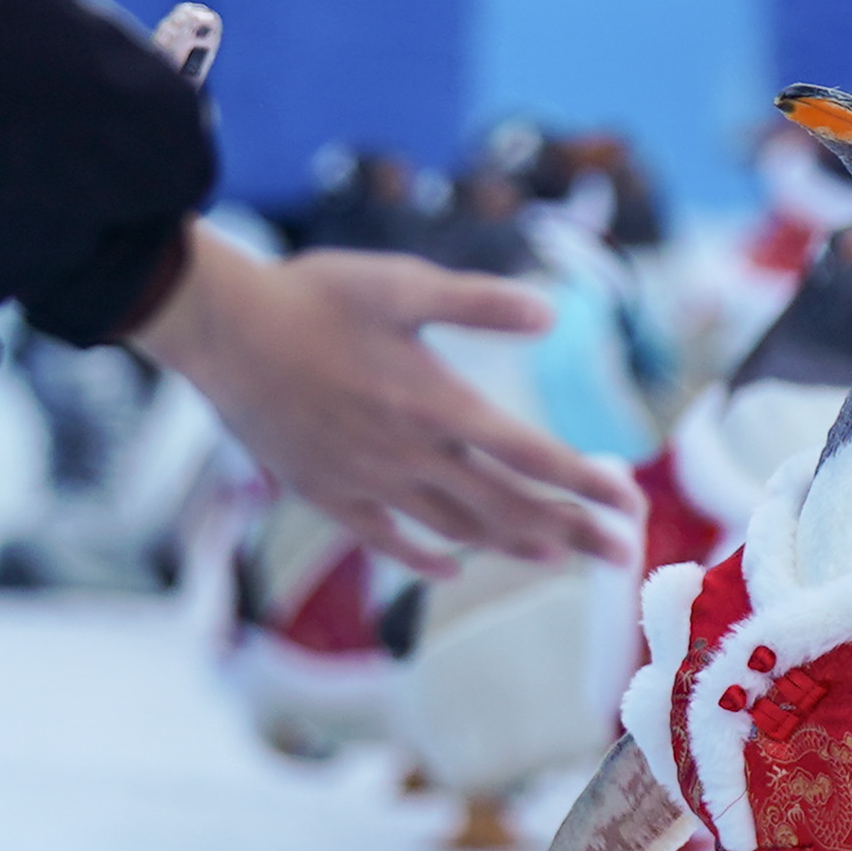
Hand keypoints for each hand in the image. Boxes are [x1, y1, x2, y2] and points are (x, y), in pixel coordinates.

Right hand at [130, 220, 642, 573]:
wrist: (221, 329)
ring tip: (556, 556)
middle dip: (572, 530)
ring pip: (455, 528)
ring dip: (512, 543)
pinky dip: (426, 558)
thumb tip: (553, 315)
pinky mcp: (327, 492)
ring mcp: (367, 481)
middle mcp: (409, 454)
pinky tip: (453, 566)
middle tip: (621, 555)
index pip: (532, 456)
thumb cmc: (314, 296)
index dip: (585, 483)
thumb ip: (479, 303)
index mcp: (437, 403)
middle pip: (508, 505)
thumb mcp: (403, 284)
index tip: (630, 505)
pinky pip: (387, 539)